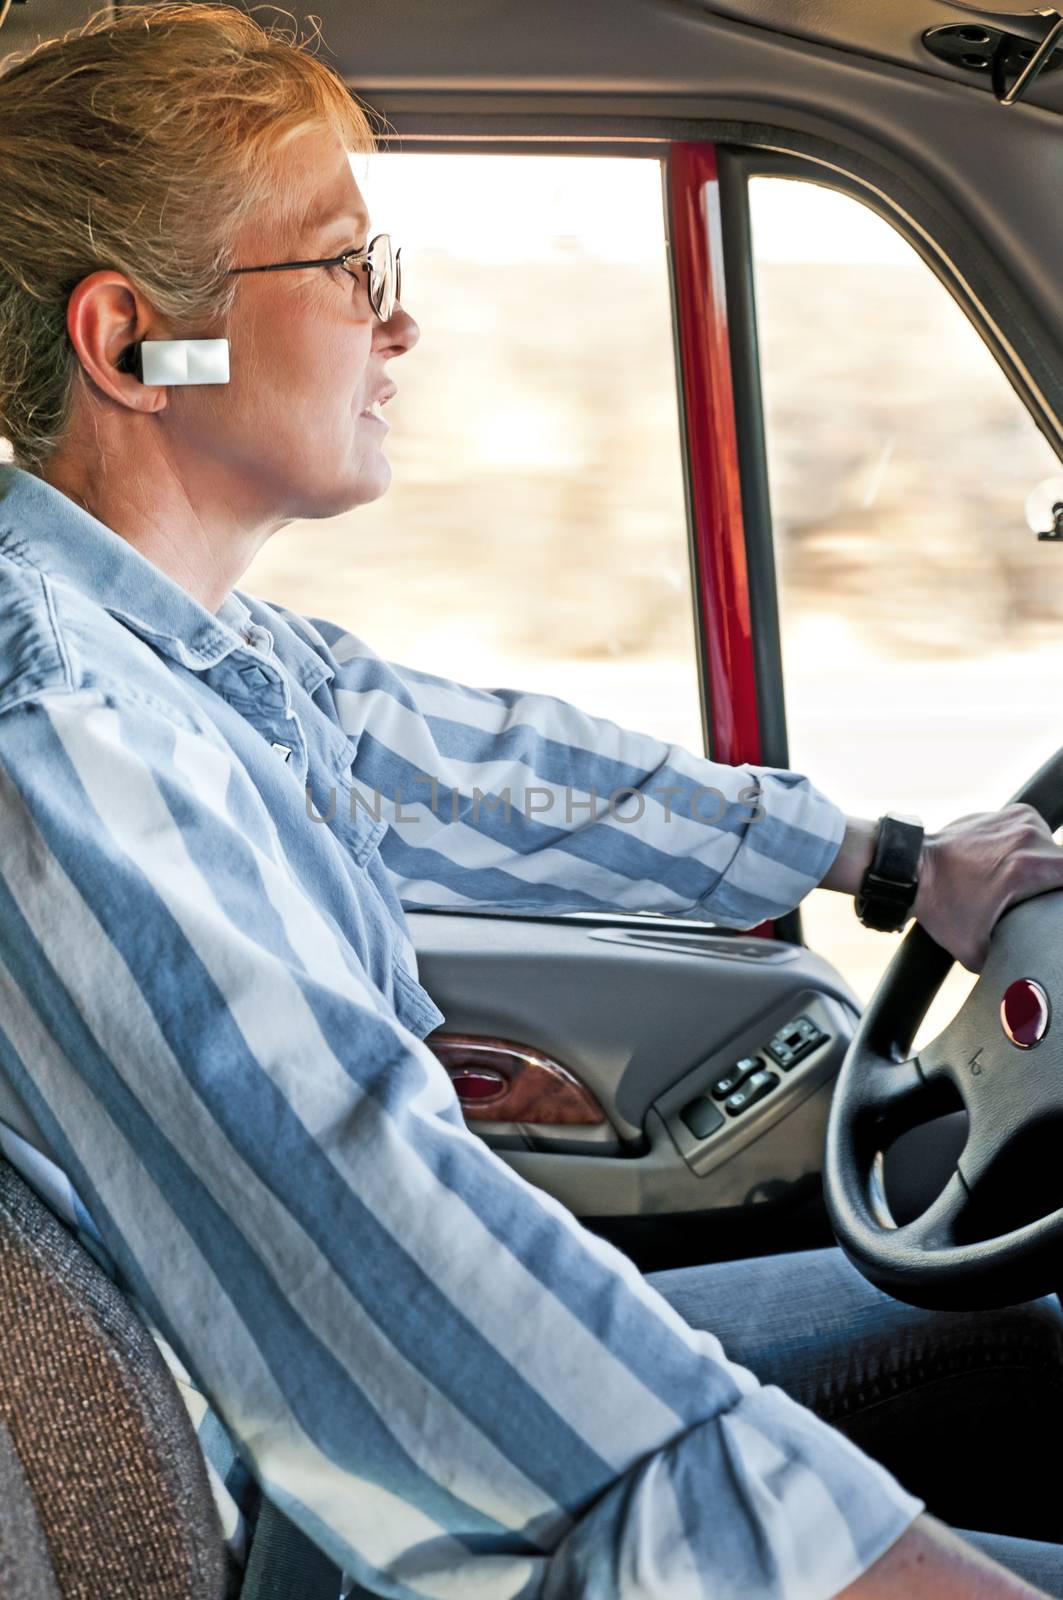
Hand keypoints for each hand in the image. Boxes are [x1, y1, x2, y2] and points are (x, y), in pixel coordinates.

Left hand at [913, 804, 1062, 972]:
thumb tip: (1020, 995)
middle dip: (1056, 886)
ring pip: (1054, 846)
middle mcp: (1028, 836)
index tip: (1056, 911)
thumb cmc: (940, 906)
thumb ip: (1007, 964)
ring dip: (1046, 866)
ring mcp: (1020, 819)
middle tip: (1036, 903)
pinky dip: (1033, 847)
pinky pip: (1038, 832)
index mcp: (1028, 866)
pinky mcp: (1010, 812)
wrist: (911, 868)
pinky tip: (1017, 864)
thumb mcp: (974, 949)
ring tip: (1022, 885)